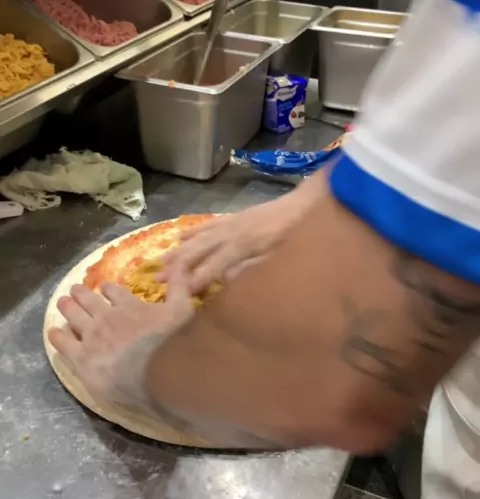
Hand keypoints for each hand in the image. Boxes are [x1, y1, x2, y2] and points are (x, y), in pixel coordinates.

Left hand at [48, 268, 192, 408]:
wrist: (159, 373)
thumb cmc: (173, 342)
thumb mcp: (183, 309)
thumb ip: (180, 285)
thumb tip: (182, 262)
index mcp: (128, 305)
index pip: (113, 290)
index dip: (109, 289)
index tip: (107, 290)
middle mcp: (106, 316)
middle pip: (88, 299)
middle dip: (81, 293)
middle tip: (75, 291)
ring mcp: (91, 336)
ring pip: (73, 315)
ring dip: (67, 307)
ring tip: (62, 303)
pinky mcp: (82, 357)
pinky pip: (63, 343)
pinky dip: (57, 336)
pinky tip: (54, 333)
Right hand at [161, 197, 297, 293]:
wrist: (307, 204)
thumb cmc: (299, 235)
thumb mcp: (284, 257)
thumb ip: (256, 268)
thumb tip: (230, 281)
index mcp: (244, 244)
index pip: (214, 265)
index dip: (197, 280)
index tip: (180, 294)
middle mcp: (232, 232)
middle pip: (199, 250)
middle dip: (178, 267)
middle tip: (158, 282)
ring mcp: (232, 223)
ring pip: (199, 238)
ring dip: (179, 251)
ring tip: (161, 263)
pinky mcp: (236, 217)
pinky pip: (208, 225)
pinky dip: (193, 232)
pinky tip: (180, 237)